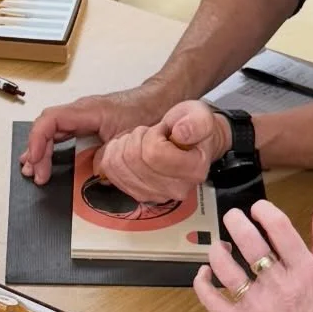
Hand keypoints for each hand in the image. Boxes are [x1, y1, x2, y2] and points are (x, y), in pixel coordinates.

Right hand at [20, 82, 175, 185]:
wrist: (161, 99)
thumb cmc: (147, 113)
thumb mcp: (127, 140)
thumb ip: (108, 156)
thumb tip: (91, 174)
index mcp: (86, 110)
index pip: (50, 121)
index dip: (38, 141)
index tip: (35, 161)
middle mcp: (80, 110)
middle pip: (46, 127)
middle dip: (36, 152)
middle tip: (36, 176)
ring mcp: (82, 115)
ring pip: (51, 129)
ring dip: (40, 150)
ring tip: (32, 170)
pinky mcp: (87, 121)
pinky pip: (61, 132)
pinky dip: (51, 147)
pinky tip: (46, 159)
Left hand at [93, 100, 230, 201]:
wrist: (191, 144)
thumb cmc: (193, 128)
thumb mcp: (201, 116)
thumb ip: (196, 122)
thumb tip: (180, 133)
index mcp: (194, 170)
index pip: (154, 153)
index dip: (153, 134)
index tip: (163, 130)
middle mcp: (177, 189)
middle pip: (134, 160)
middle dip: (137, 138)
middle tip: (150, 134)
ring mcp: (157, 195)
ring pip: (119, 166)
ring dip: (124, 145)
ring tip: (141, 141)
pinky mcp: (139, 195)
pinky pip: (111, 173)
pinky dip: (114, 155)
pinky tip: (128, 149)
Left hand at [194, 201, 312, 311]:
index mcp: (305, 273)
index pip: (279, 228)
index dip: (264, 211)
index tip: (258, 209)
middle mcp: (279, 287)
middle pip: (248, 241)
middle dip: (236, 221)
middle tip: (233, 218)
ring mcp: (256, 307)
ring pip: (225, 266)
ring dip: (217, 250)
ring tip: (221, 247)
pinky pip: (210, 297)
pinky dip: (202, 281)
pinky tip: (205, 273)